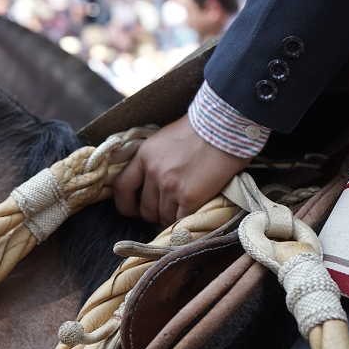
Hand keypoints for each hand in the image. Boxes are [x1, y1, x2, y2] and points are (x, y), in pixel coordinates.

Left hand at [114, 114, 250, 226]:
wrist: (225, 126)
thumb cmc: (201, 129)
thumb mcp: (166, 139)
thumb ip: (155, 160)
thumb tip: (153, 184)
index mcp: (144, 155)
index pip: (122, 188)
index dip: (126, 204)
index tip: (135, 210)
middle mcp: (153, 172)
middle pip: (145, 209)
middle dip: (155, 214)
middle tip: (169, 210)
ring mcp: (171, 186)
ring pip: (163, 218)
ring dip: (173, 218)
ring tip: (185, 209)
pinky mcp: (190, 197)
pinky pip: (180, 222)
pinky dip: (185, 222)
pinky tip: (193, 214)